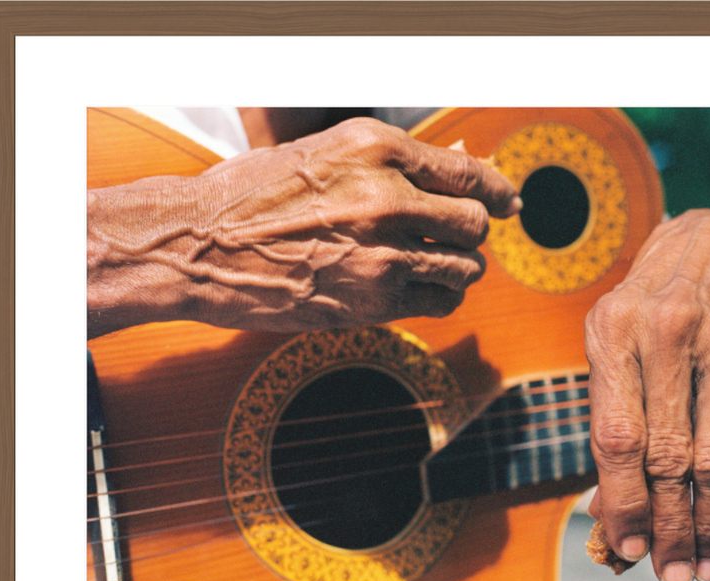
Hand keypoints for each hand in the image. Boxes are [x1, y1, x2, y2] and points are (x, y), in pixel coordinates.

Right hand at [87, 118, 520, 336]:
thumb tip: (458, 168)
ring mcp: (383, 253)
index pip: (467, 174)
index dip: (497, 191)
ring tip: (436, 264)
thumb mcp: (325, 153)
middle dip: (473, 231)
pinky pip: (440, 302)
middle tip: (457, 237)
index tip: (508, 202)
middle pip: (475, 223)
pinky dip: (441, 297)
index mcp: (376, 148)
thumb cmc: (255, 195)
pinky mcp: (374, 302)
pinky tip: (421, 289)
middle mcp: (387, 197)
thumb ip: (393, 163)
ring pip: (466, 266)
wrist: (200, 245)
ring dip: (460, 267)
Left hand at [584, 209, 709, 580]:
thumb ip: (609, 411)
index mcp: (616, 330)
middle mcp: (672, 335)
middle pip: (668, 457)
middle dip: (667, 526)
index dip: (621, 501)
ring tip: (705, 569)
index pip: (617, 436)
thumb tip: (608, 508)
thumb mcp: (612, 336)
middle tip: (668, 575)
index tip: (625, 547)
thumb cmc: (651, 297)